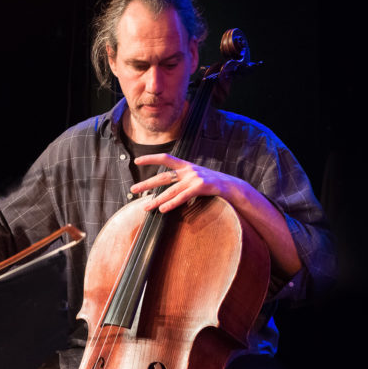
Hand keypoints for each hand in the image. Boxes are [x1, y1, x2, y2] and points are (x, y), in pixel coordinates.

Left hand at [131, 153, 302, 276]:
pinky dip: (172, 203)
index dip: (151, 159)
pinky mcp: (202, 187)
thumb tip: (166, 192)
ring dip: (156, 199)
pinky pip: (184, 196)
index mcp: (187, 166)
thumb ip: (183, 183)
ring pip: (171, 190)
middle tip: (132, 190)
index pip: (166, 159)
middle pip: (163, 177)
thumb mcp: (197, 181)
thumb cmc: (214, 187)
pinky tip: (162, 209)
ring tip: (145, 207)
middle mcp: (189, 170)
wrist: (235, 189)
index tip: (136, 160)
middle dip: (146, 184)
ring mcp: (196, 178)